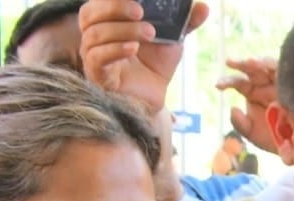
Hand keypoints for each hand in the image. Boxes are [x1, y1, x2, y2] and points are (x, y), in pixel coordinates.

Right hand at [79, 0, 209, 113]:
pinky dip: (115, 50)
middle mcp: (93, 35)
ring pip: (96, 35)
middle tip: (140, 11)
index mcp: (106, 21)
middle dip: (114, 8)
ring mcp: (91, 55)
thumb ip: (184, 23)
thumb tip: (204, 6)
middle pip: (89, 14)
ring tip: (149, 33)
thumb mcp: (171, 40)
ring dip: (123, 30)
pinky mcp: (97, 75)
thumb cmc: (155, 65)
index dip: (112, 0)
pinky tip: (133, 48)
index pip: (99, 3)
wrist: (153, 98)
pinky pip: (98, 58)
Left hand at [216, 57, 279, 154]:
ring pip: (267, 66)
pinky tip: (267, 65)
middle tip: (229, 62)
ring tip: (248, 62)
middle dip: (240, 64)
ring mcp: (281, 83)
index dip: (228, 82)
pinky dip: (276, 65)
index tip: (218, 86)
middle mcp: (266, 85)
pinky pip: (286, 70)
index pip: (239, 83)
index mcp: (255, 94)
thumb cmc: (277, 140)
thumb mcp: (255, 135)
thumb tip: (233, 108)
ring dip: (258, 62)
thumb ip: (241, 125)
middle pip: (251, 70)